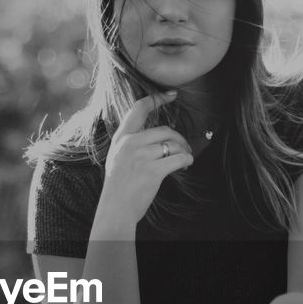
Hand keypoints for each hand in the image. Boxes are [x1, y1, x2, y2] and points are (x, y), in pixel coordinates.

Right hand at [97, 91, 193, 225]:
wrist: (115, 209)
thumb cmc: (119, 186)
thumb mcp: (117, 157)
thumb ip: (131, 144)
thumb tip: (158, 137)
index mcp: (121, 138)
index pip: (139, 108)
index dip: (157, 98)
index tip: (171, 94)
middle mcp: (130, 143)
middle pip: (165, 130)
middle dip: (180, 139)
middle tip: (185, 148)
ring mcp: (141, 156)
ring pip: (174, 144)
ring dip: (184, 151)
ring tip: (185, 160)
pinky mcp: (153, 171)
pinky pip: (179, 158)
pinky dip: (187, 161)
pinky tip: (185, 165)